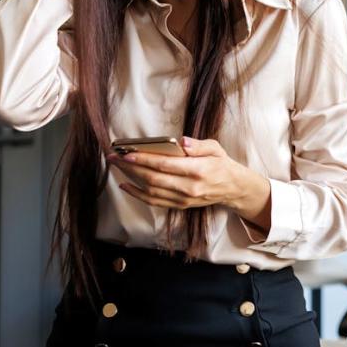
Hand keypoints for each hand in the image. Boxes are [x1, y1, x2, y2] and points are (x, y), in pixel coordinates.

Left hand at [106, 136, 265, 215]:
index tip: (127, 153)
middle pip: (153, 178)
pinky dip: (137, 194)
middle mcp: (189, 187)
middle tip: (114, 158)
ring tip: (117, 168)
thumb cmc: (221, 164)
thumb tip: (182, 141)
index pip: (165, 165)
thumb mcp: (215, 148)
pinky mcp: (179, 205)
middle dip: (130, 168)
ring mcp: (183, 198)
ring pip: (150, 190)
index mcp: (198, 170)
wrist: (232, 188)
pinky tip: (125, 185)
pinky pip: (154, 201)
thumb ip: (199, 145)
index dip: (144, 160)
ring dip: (130, 179)